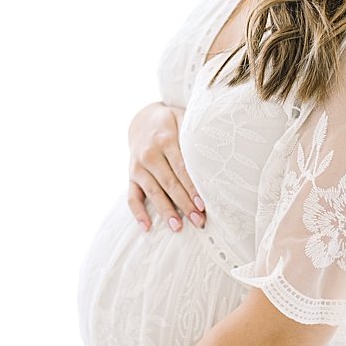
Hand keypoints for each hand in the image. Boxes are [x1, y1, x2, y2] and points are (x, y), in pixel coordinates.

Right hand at [126, 102, 203, 233]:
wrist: (142, 119)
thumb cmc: (170, 123)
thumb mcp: (182, 119)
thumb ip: (194, 134)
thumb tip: (214, 152)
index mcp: (164, 139)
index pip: (181, 167)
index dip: (191, 187)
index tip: (203, 203)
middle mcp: (148, 154)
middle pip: (168, 183)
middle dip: (184, 203)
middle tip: (198, 220)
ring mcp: (137, 166)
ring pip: (151, 192)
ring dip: (165, 210)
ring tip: (178, 227)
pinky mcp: (130, 175)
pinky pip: (132, 196)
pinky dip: (138, 213)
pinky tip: (148, 227)